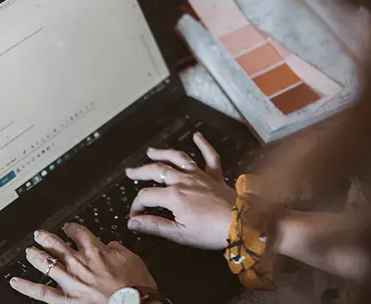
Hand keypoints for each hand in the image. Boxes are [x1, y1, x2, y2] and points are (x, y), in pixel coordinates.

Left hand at [10, 223, 156, 302]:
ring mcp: (71, 281)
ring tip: (28, 251)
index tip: (68, 227)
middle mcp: (80, 263)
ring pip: (46, 263)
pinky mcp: (66, 300)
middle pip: (57, 244)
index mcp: (96, 251)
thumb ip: (117, 249)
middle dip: (47, 238)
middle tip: (40, 234)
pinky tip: (15, 282)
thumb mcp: (131, 258)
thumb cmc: (135, 285)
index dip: (72, 228)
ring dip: (35, 255)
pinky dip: (26, 287)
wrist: (135, 303)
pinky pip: (41, 292)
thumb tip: (110, 246)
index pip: (79, 232)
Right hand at [127, 132, 234, 249]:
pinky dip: (204, 145)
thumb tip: (133, 222)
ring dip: (163, 153)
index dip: (137, 205)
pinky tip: (197, 136)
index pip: (146, 196)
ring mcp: (200, 176)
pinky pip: (210, 156)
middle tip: (130, 172)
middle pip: (157, 171)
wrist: (240, 225)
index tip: (135, 215)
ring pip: (178, 159)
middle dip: (141, 171)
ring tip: (151, 151)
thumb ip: (154, 226)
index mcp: (174, 196)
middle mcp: (184, 181)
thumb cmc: (211, 232)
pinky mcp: (215, 176)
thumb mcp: (179, 233)